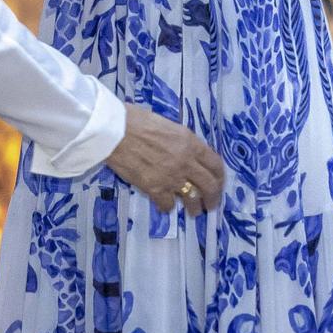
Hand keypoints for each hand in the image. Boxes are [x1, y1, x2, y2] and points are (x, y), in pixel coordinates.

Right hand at [103, 104, 225, 215]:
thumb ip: (179, 141)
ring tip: (192, 212)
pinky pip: (168, 205)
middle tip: (210, 204)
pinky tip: (163, 204)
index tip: (217, 183)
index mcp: (189, 142)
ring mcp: (171, 177)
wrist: (112, 130)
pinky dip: (167, 206)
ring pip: (193, 199)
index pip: (215, 164)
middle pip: (210, 186)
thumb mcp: (165, 124)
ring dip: (194, 208)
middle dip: (213, 198)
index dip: (219, 177)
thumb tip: (183, 152)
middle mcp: (185, 161)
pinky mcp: (155, 189)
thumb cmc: (134, 120)